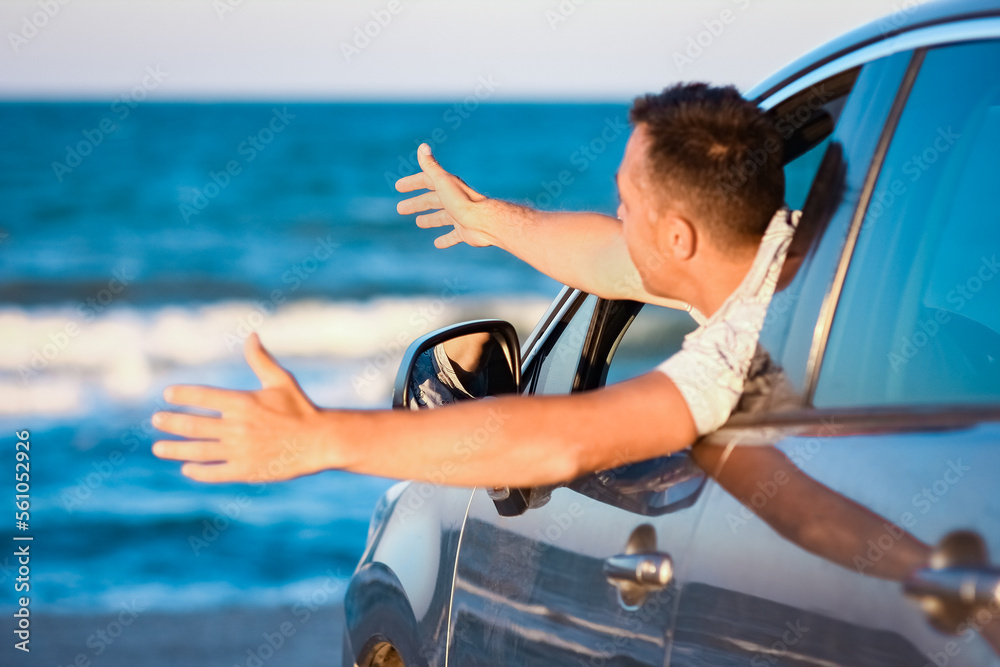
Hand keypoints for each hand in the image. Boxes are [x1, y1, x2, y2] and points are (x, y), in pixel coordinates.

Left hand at [151, 333, 333, 482]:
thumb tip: (251, 335)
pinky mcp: (246, 471)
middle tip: (156, 420)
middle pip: (193, 425)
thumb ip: (261, 359)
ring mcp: (240, 451)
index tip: (169, 395)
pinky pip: (214, 473)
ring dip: (175, 449)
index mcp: (243, 403)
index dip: (182, 395)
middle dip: (170, 422)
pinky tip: (187, 468)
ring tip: (159, 448)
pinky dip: (198, 471)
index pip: (202, 397)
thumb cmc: (300, 409)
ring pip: (198, 451)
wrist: (320, 442)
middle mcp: (237, 427)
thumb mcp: (281, 381)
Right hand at [395, 143, 493, 248]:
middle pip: (432, 200)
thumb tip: (422, 146)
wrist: (483, 222)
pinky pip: (453, 236)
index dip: (413, 183)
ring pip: (442, 217)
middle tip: (400, 209)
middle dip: (416, 203)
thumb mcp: (442, 182)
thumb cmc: (461, 201)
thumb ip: (431, 166)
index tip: (398, 187)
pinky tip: (438, 244)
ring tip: (419, 222)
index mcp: (448, 186)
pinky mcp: (465, 232)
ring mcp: (460, 216)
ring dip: (430, 219)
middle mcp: (454, 200)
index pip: (426, 181)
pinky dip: (446, 239)